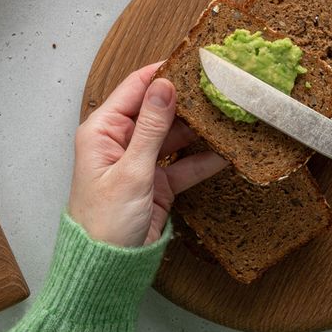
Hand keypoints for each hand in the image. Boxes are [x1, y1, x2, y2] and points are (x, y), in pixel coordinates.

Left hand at [68, 63, 227, 247]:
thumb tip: (164, 86)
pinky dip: (203, 160)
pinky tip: (227, 152)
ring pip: (174, 137)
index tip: (192, 61)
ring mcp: (140, 162)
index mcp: (102, 131)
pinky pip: (183, 165)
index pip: (134, 89)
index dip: (162, 73)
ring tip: (229, 115)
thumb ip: (151, 128)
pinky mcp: (157, 183)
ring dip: (199, 130)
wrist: (106, 270)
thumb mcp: (131, 171)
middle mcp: (120, 142)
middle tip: (220, 87)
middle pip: (158, 110)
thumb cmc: (104, 223)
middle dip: (187, 101)